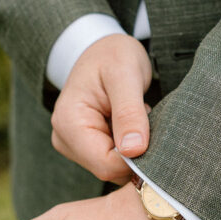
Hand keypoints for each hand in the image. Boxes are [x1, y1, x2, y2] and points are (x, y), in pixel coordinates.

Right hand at [50, 34, 152, 184]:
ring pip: (113, 168)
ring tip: (137, 118)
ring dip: (134, 150)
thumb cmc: (112, 55)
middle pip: (109, 170)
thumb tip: (134, 151)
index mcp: (69, 123)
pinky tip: (131, 126)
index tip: (156, 137)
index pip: (105, 164)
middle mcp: (64, 139)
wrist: (102, 50)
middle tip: (146, 119)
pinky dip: (130, 148)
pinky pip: (113, 161)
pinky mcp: (85, 148)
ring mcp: (73, 146)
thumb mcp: (125, 75)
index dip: (135, 159)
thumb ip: (129, 112)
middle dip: (135, 153)